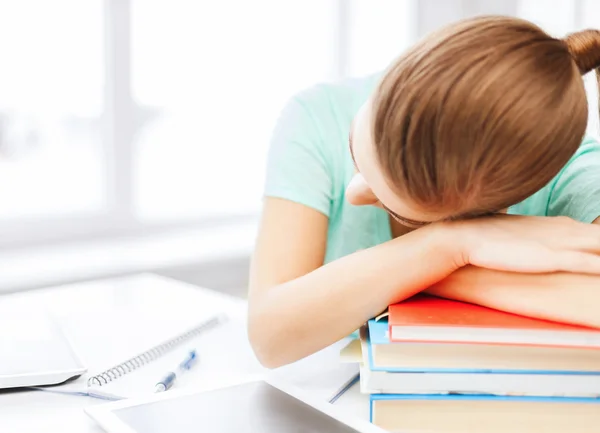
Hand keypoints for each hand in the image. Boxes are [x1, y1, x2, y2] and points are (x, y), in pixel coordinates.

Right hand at [452, 214, 599, 273]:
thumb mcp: (516, 236)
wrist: (467, 235)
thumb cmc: (487, 236)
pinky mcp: (555, 257)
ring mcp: (563, 242)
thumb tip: (527, 247)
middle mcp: (567, 229)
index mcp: (560, 225)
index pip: (599, 233)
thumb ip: (530, 240)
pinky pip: (593, 263)